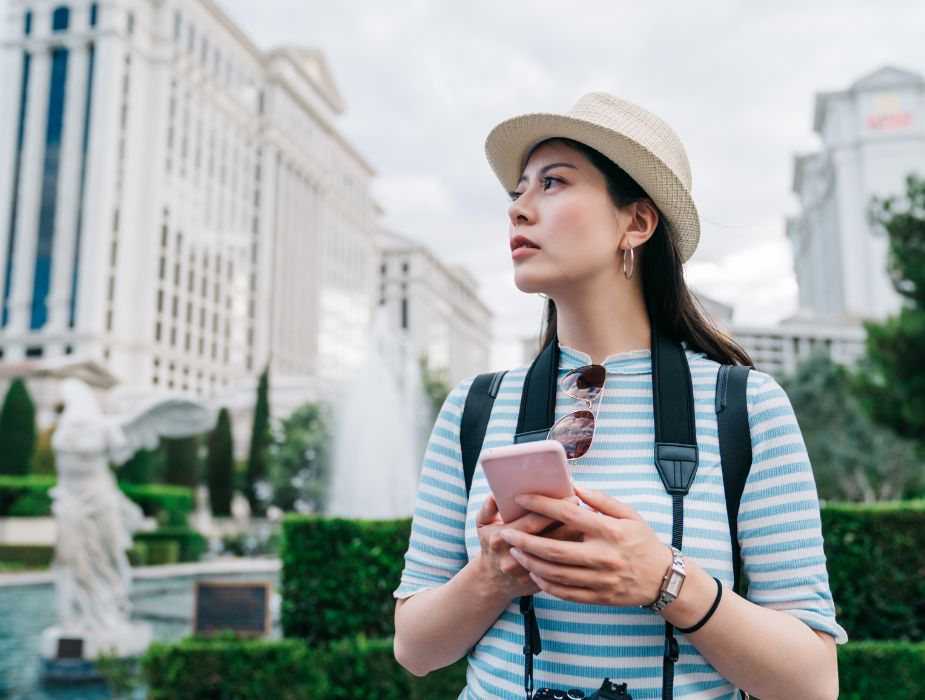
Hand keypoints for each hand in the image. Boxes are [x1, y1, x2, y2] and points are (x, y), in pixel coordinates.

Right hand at [474, 494, 581, 598]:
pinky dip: (573, 554)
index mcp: (500, 539)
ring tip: (591, 522)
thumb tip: (495, 496)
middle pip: (549, 539)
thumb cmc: (491, 546)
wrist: (492, 582)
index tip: (572, 497)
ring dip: (576, 538)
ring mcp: (526, 573)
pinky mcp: (538, 584)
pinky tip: (585, 541)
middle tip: (585, 508)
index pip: (531, 523)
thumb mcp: (483, 526)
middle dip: (570, 522)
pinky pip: (560, 568)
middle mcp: (513, 558)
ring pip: (558, 555)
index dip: (552, 510)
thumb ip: (487, 509)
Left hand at [498, 486, 672, 606]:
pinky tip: (534, 573)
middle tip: (506, 533)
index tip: (521, 498)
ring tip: (515, 552)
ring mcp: (600, 580)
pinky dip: (546, 584)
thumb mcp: (629, 514)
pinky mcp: (599, 597)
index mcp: (609, 531)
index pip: (568, 515)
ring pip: (555, 573)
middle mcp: (603, 556)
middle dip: (524, 540)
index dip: (542, 505)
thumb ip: (602, 500)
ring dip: (530, 563)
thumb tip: (574, 487)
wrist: (664, 579)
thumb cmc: (643, 542)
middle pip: (553, 549)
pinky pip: (565, 593)